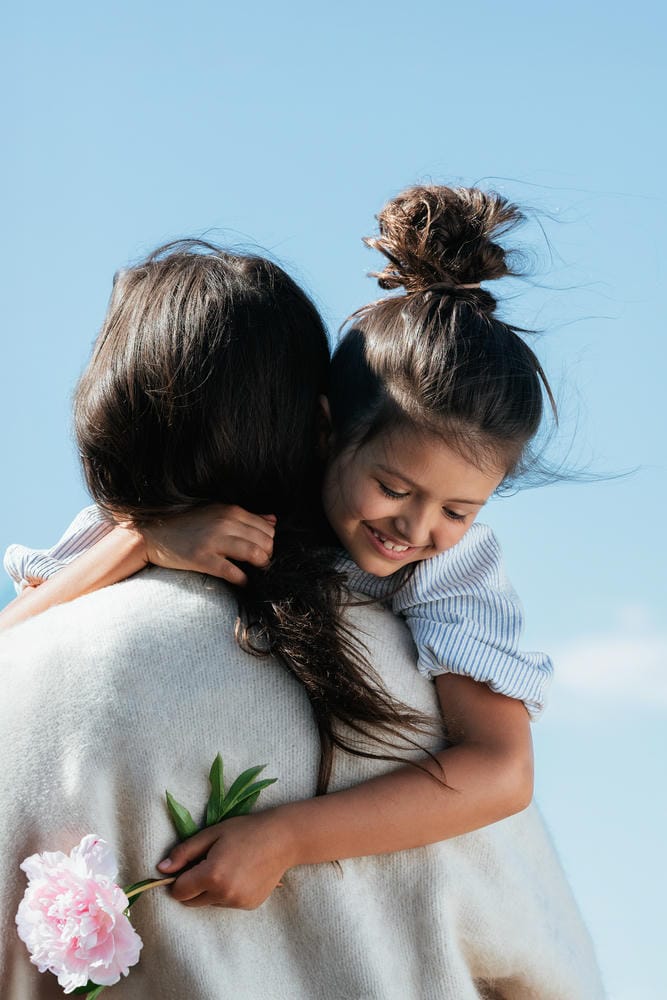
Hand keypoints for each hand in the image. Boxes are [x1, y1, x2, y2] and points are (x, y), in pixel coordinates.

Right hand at [140, 505, 275, 585]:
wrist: (153, 533)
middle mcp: (225, 523)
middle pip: (265, 542)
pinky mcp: (202, 558)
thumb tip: (274, 520)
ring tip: (255, 571)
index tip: (264, 551)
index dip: (270, 543)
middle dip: (268, 555)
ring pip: (254, 554)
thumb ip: (247, 516)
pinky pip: (233, 572)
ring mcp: (213, 541)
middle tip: (261, 563)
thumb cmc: (188, 523)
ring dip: (260, 566)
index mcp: (231, 511)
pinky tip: (243, 582)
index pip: (266, 528)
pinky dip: (243, 580)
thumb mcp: (217, 512)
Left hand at [156, 811, 292, 908]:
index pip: (179, 891)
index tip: (185, 867)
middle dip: (192, 886)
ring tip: (228, 866)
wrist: (282, 839)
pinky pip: (227, 903)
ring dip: (211, 889)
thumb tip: (161, 869)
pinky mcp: (249, 906)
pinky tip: (241, 874)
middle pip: (192, 901)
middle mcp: (224, 894)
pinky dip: (227, 892)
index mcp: (212, 875)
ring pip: (210, 902)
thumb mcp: (211, 834)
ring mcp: (237, 903)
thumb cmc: (245, 831)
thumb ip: (184, 853)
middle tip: (206, 863)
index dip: (177, 879)